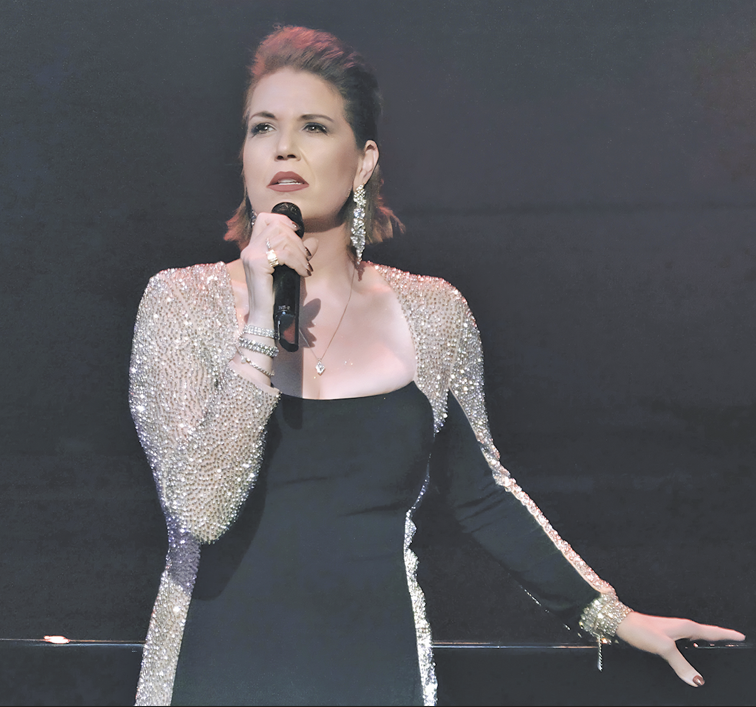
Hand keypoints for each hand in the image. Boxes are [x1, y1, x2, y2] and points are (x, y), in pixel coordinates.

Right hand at [240, 212, 317, 320]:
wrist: (265, 316)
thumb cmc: (275, 295)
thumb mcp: (288, 269)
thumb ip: (298, 254)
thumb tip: (314, 241)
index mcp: (253, 248)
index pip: (263, 218)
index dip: (282, 220)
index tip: (297, 232)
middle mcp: (249, 249)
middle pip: (277, 226)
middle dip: (297, 240)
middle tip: (305, 258)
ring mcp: (251, 255)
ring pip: (282, 239)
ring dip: (300, 253)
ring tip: (306, 267)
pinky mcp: (257, 264)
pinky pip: (284, 254)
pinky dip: (298, 262)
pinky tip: (303, 273)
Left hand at [615, 611, 744, 686]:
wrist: (620, 623)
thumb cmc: (641, 630)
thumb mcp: (664, 648)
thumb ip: (681, 665)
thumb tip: (698, 680)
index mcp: (686, 627)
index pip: (712, 632)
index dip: (728, 635)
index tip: (742, 637)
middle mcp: (681, 627)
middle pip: (706, 634)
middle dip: (719, 640)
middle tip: (732, 645)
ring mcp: (672, 631)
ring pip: (694, 640)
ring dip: (704, 645)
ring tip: (715, 653)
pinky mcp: (664, 637)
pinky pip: (684, 645)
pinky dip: (691, 651)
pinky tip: (689, 659)